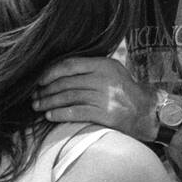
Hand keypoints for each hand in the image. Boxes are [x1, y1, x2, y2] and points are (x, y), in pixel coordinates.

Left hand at [32, 56, 157, 140]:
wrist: (147, 111)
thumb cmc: (124, 91)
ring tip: (38, 106)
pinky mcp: (106, 114)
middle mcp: (104, 79)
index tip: (39, 81)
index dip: (51, 73)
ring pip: (69, 98)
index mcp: (104, 65)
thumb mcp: (111, 72)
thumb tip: (56, 71)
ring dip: (49, 103)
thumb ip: (89, 69)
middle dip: (46, 91)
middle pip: (67, 83)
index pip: (70, 65)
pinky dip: (60, 114)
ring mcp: (105, 97)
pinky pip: (76, 112)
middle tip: (34, 97)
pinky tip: (50, 116)